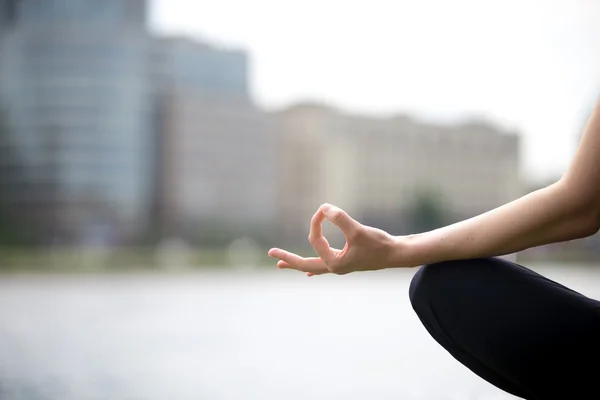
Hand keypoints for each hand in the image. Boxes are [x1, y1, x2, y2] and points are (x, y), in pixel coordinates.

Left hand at [268, 203, 399, 275]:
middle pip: (304, 264)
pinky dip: (313, 267)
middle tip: (270, 253)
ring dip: (296, 263)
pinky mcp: (345, 262)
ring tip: (279, 264)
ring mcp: (339, 266)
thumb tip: (323, 207)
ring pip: (312, 265)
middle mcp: (334, 267)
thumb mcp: (358, 230)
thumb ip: (340, 218)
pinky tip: (308, 274)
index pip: (316, 239)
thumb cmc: (379, 244)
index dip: (316, 222)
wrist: (396, 254)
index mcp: (334, 263)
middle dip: (287, 258)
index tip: (323, 209)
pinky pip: (323, 265)